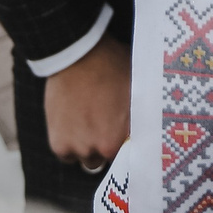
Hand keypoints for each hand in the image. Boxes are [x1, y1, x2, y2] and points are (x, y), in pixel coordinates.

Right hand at [46, 36, 129, 170]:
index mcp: (125, 136)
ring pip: (86, 158)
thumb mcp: (138, 88)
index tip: (121, 136)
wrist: (78, 53)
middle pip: (106, 158)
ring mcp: (79, 148)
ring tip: (86, 121)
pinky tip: (72, 123)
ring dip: (86, 146)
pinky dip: (68, 144)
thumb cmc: (112, 65)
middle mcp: (102, 148)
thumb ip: (142, 115)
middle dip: (105, 145)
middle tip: (102, 125)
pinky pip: (66, 155)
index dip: (126, 145)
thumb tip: (153, 125)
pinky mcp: (59, 144)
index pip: (130, 156)